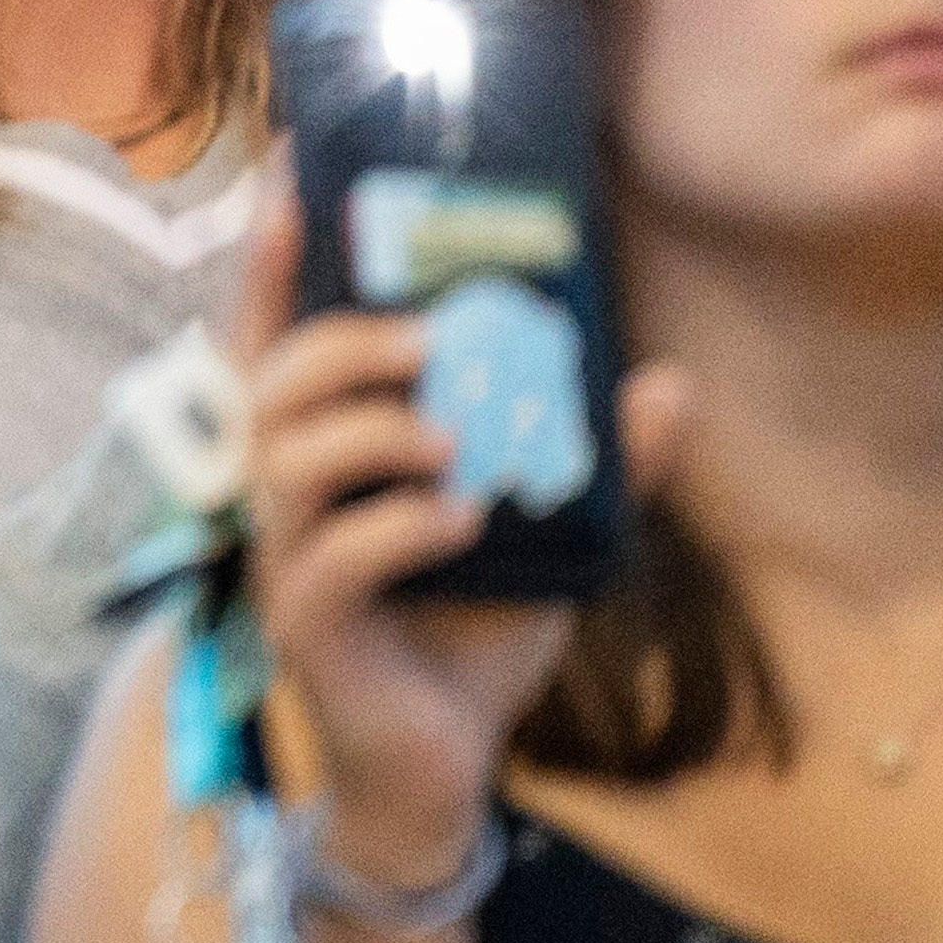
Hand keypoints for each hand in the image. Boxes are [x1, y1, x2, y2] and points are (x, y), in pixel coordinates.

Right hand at [226, 195, 673, 883]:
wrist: (445, 767)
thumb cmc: (474, 633)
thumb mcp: (550, 538)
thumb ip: (596, 463)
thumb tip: (668, 384)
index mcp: (327, 450)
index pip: (277, 336)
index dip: (275, 260)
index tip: (296, 176)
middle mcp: (286, 490)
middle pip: (274, 381)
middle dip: (348, 346)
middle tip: (430, 344)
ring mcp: (284, 555)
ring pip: (291, 457)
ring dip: (373, 432)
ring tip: (455, 443)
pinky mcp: (306, 622)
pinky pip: (330, 556)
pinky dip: (398, 530)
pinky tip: (460, 527)